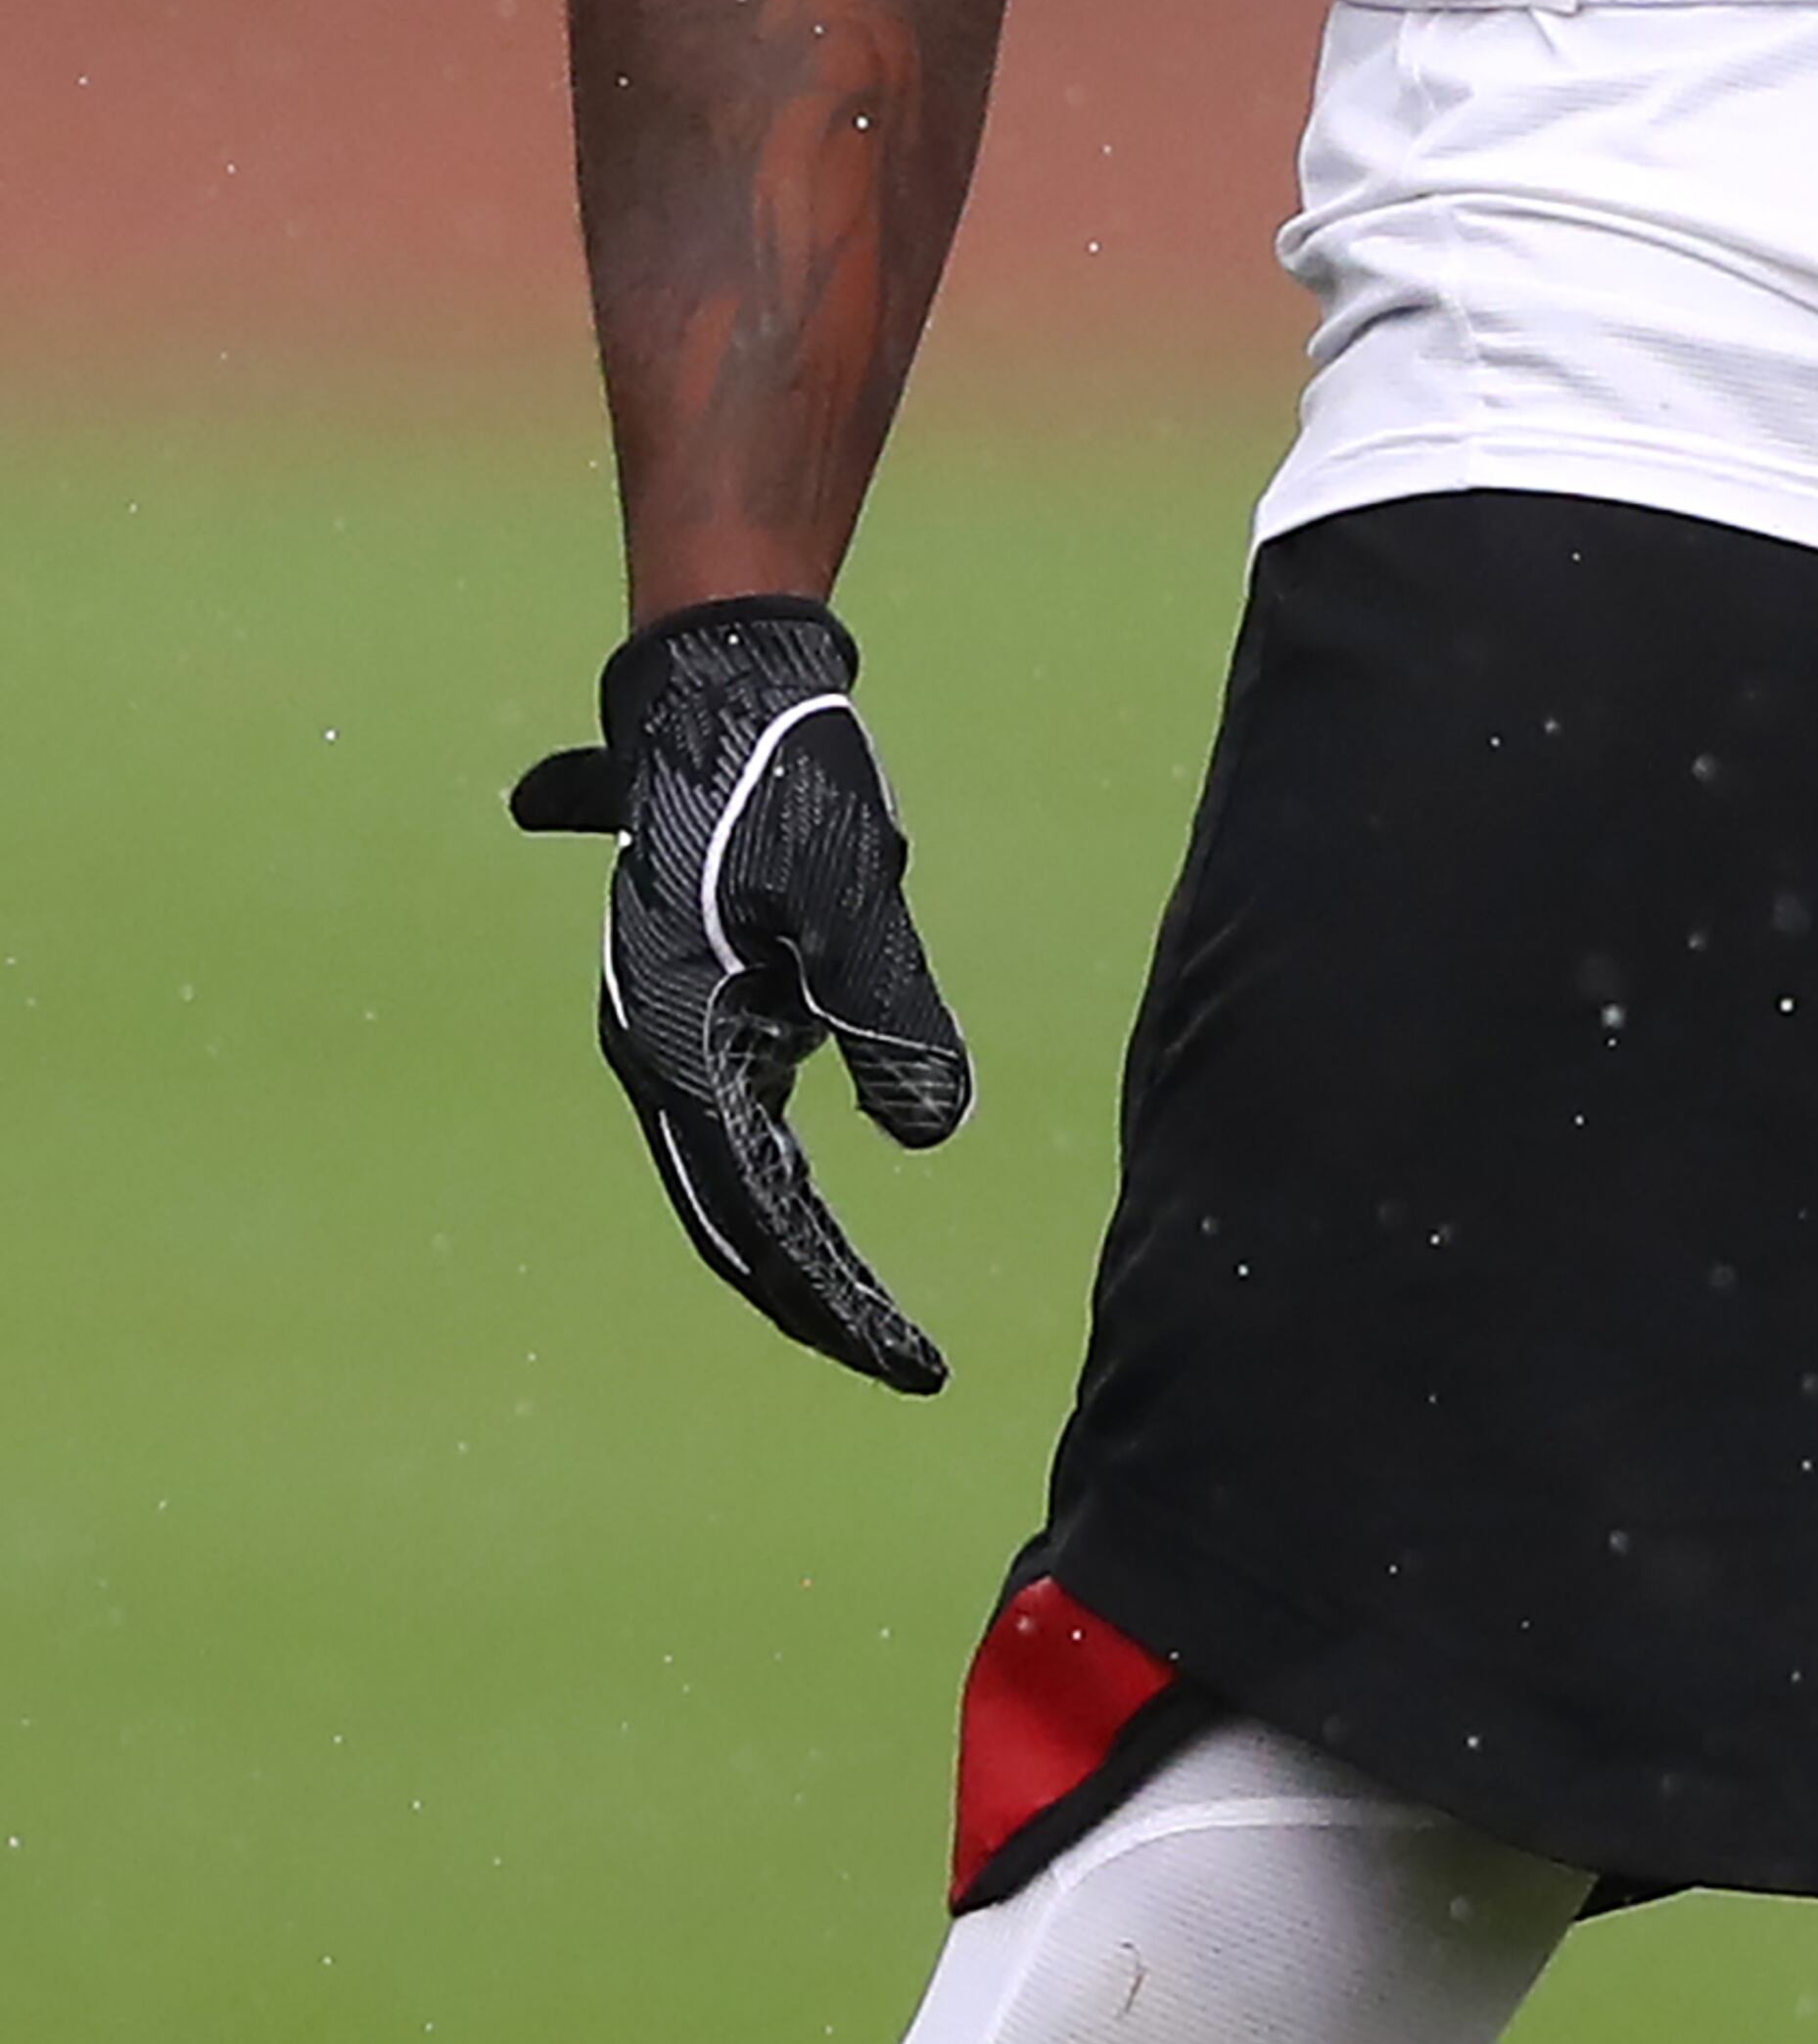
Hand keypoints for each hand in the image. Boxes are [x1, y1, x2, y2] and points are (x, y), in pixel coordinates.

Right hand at [512, 595, 971, 1393]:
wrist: (718, 681)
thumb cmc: (782, 776)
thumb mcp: (850, 891)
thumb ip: (888, 1013)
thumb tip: (930, 1134)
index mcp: (681, 1043)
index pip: (764, 1216)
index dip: (838, 1299)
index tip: (912, 1362)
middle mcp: (661, 1053)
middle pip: (738, 1216)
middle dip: (817, 1296)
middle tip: (907, 1361)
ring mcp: (675, 1027)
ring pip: (738, 1172)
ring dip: (801, 1239)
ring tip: (875, 1310)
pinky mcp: (702, 996)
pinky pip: (745, 1114)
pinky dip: (786, 1172)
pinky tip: (826, 1218)